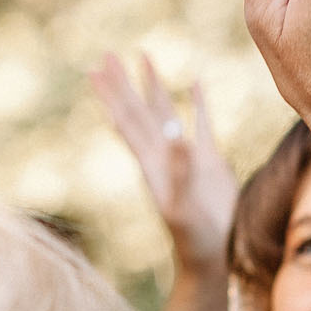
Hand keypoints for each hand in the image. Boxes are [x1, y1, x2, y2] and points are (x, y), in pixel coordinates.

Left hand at [89, 52, 236, 275]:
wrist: (213, 256)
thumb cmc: (195, 238)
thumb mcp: (184, 208)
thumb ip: (181, 173)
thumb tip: (177, 138)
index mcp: (152, 164)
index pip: (128, 121)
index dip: (113, 96)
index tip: (97, 71)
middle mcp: (163, 155)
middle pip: (138, 110)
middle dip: (122, 83)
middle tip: (106, 55)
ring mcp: (186, 155)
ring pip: (165, 111)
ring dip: (152, 85)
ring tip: (144, 57)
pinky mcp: (209, 160)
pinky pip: (201, 122)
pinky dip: (197, 101)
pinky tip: (195, 81)